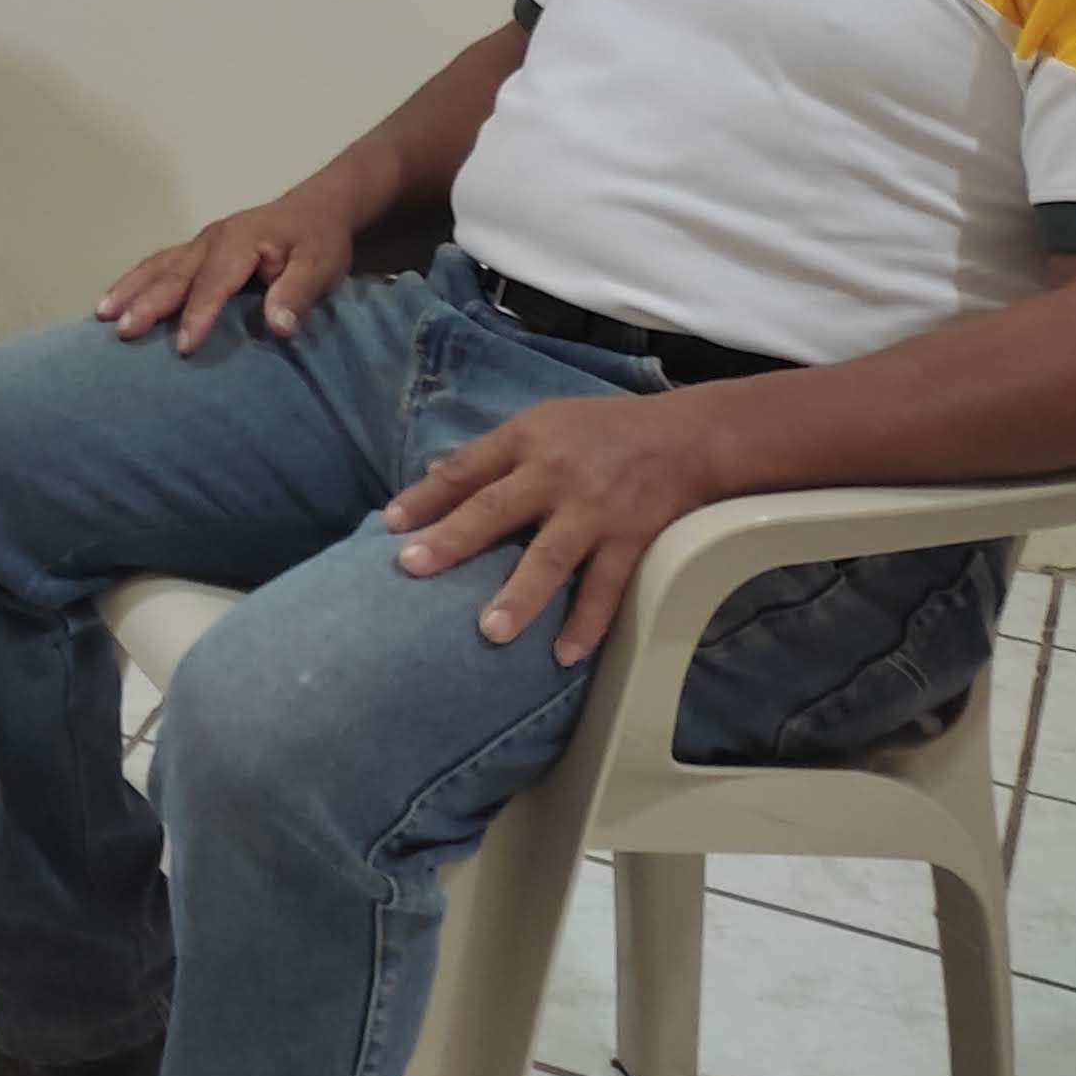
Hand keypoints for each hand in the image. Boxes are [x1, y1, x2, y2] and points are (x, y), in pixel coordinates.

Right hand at [96, 181, 365, 350]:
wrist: (316, 209)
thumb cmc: (318, 241)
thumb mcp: (321, 266)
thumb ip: (298, 293)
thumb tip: (278, 327)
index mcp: (240, 241)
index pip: (215, 281)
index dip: (198, 313)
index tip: (182, 346)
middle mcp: (212, 239)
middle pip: (174, 273)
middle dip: (147, 302)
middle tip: (123, 331)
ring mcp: (200, 243)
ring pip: (158, 266)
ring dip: (129, 289)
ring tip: (102, 315)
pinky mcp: (196, 250)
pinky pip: (159, 264)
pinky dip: (134, 281)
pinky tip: (115, 299)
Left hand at [383, 392, 737, 664]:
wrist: (688, 436)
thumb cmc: (603, 430)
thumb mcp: (543, 422)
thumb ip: (493, 453)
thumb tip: (434, 474)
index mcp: (526, 440)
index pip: (465, 469)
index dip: (425, 496)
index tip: (388, 526)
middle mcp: (555, 473)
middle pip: (495, 508)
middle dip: (453, 539)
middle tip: (412, 567)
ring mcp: (594, 509)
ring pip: (550, 557)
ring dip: (519, 595)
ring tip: (490, 632)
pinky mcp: (632, 539)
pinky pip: (606, 587)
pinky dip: (587, 623)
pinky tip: (565, 654)